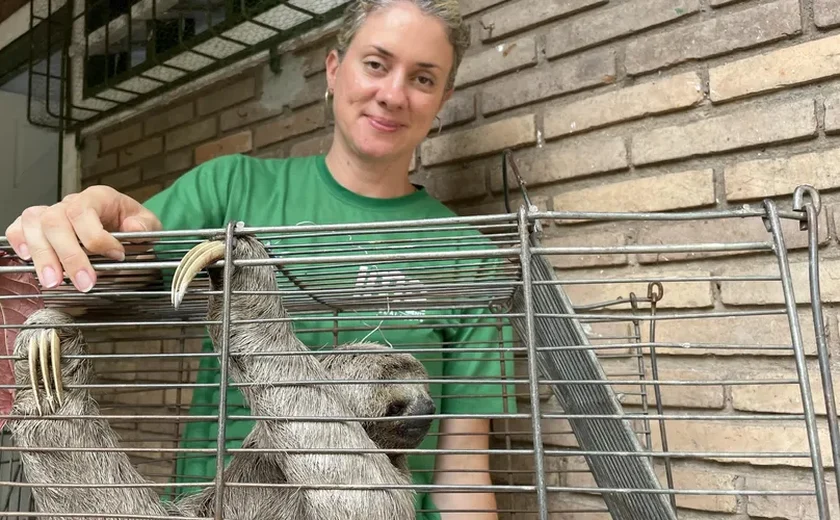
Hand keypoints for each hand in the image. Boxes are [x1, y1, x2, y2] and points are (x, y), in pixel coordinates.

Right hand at [4, 185, 161, 292]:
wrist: (122, 223)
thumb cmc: (131, 222)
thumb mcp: (148, 223)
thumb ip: (146, 226)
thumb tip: (134, 229)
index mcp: (98, 197)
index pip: (84, 211)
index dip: (97, 237)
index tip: (116, 257)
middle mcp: (71, 203)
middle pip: (56, 221)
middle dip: (69, 255)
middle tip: (83, 283)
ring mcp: (52, 213)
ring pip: (34, 225)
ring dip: (43, 256)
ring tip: (54, 282)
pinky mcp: (39, 226)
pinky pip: (19, 227)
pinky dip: (19, 241)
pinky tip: (27, 259)